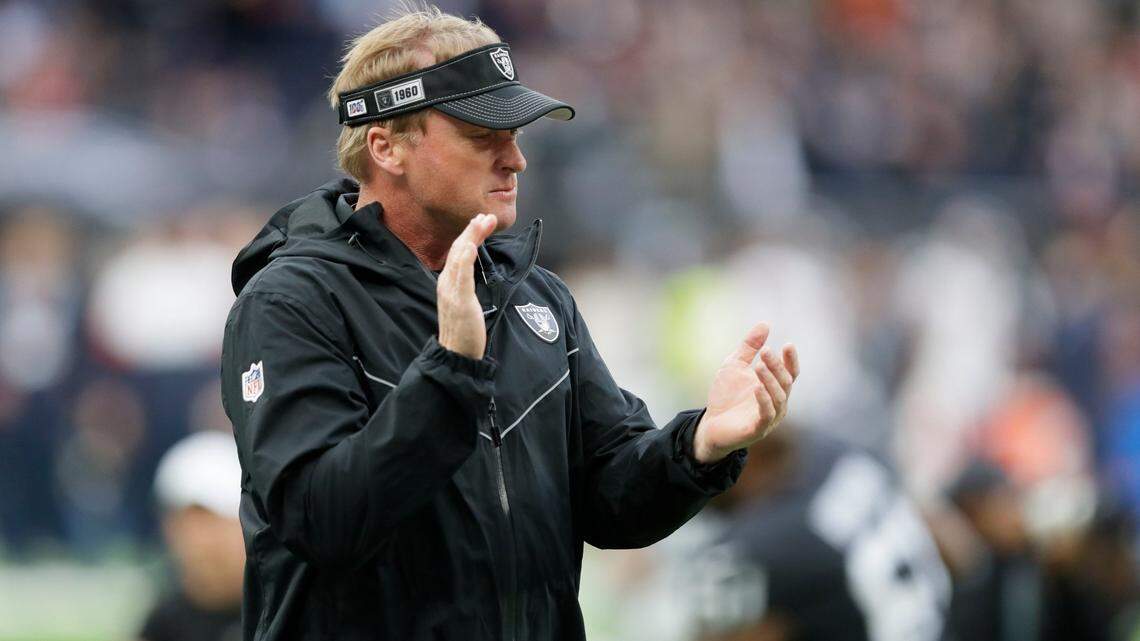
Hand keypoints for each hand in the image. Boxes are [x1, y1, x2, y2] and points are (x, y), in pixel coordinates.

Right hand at [437, 213, 496, 358]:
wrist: (456, 354)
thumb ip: (467, 286)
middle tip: (487, 216)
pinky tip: (471, 246)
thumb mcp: (465, 303)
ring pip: (460, 257)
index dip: (470, 235)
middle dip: (472, 230)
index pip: (458, 252)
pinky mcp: (459, 301)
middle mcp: (446, 283)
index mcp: (448, 282)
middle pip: (458, 249)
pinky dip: (465, 260)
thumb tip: (474, 272)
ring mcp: (451, 291)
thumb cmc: (464, 331)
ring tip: (482, 222)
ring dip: (472, 237)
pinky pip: (461, 277)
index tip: (482, 221)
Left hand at [692, 323, 798, 463]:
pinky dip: (764, 400)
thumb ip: (749, 347)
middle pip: (785, 382)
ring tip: (759, 365)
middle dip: (776, 366)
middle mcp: (777, 402)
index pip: (790, 372)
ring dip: (770, 380)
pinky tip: (756, 388)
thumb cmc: (726, 395)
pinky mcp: (757, 429)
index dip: (791, 360)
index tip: (788, 344)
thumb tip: (764, 324)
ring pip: (778, 397)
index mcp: (774, 387)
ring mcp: (769, 417)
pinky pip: (766, 414)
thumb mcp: (734, 365)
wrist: (710, 424)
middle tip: (766, 351)